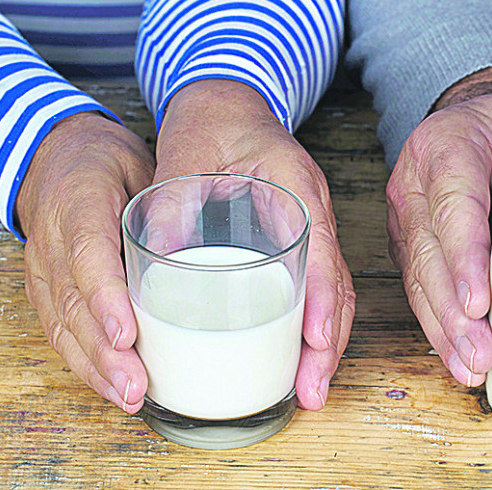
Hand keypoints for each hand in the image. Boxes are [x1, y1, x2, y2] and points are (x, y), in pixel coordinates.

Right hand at [16, 112, 154, 412]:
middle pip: (74, 304)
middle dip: (105, 352)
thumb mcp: (140, 165)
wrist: (52, 156)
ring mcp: (42, 269)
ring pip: (63, 326)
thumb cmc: (107, 162)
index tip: (128, 334)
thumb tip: (213, 243)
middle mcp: (51, 241)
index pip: (88, 255)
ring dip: (96, 368)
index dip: (106, 299)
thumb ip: (167, 200)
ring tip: (129, 397)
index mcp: (77, 202)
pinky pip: (60, 332)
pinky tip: (114, 388)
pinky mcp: (44, 290)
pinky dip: (86, 364)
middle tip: (136, 385)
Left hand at [153, 79, 354, 409]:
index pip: (320, 249)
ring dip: (325, 344)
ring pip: (332, 293)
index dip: (320, 299)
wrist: (225, 101)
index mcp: (294, 185)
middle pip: (336, 285)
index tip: (315, 341)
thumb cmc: (210, 123)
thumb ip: (171, 204)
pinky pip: (316, 289)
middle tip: (312, 391)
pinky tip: (298, 358)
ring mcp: (310, 227)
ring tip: (309, 391)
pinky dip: (312, 326)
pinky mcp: (297, 241)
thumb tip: (155, 265)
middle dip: (329, 343)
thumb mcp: (183, 156)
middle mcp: (312, 210)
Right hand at [386, 67, 491, 385]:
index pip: (453, 204)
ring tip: (473, 368)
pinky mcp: (411, 247)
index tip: (482, 303)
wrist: (475, 123)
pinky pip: (421, 290)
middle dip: (453, 312)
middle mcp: (415, 183)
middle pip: (429, 253)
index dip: (464, 258)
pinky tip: (462, 358)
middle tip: (482, 353)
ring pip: (419, 279)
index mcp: (447, 145)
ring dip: (445, 330)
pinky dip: (442, 328)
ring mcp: (406, 218)